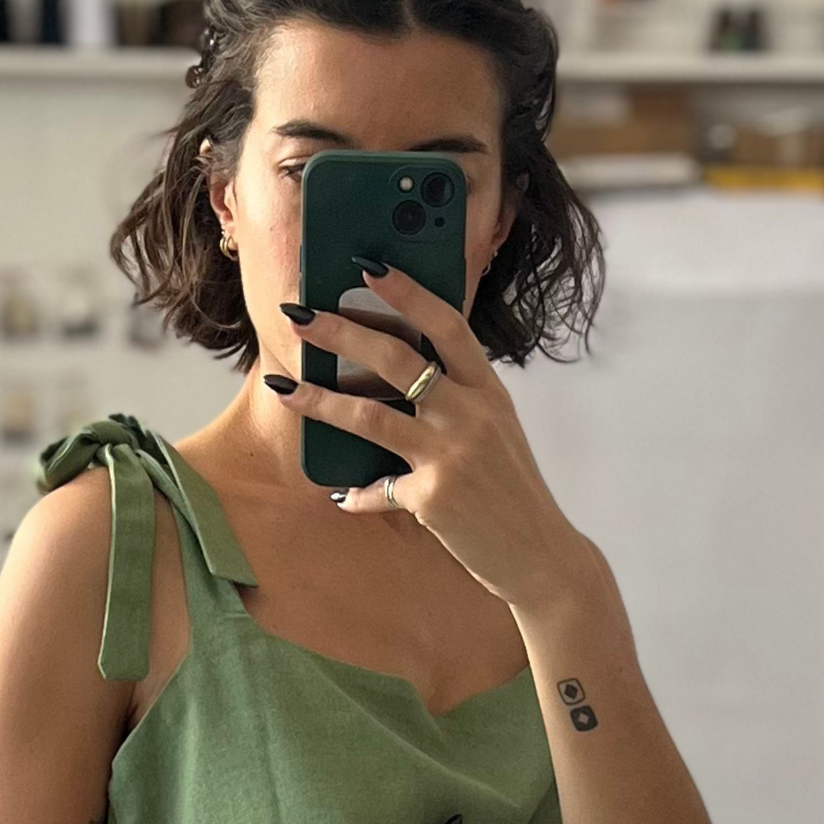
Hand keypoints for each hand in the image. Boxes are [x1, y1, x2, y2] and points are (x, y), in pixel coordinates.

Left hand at [267, 265, 589, 612]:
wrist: (540, 556)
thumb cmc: (511, 491)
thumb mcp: (496, 432)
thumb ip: (458, 400)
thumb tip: (398, 373)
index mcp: (489, 391)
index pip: (447, 325)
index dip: (407, 292)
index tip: (369, 268)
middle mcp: (472, 415)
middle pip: (398, 358)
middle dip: (341, 333)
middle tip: (299, 319)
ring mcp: (451, 455)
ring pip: (370, 416)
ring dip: (320, 399)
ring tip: (283, 387)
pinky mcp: (433, 497)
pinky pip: (378, 487)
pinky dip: (357, 492)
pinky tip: (342, 494)